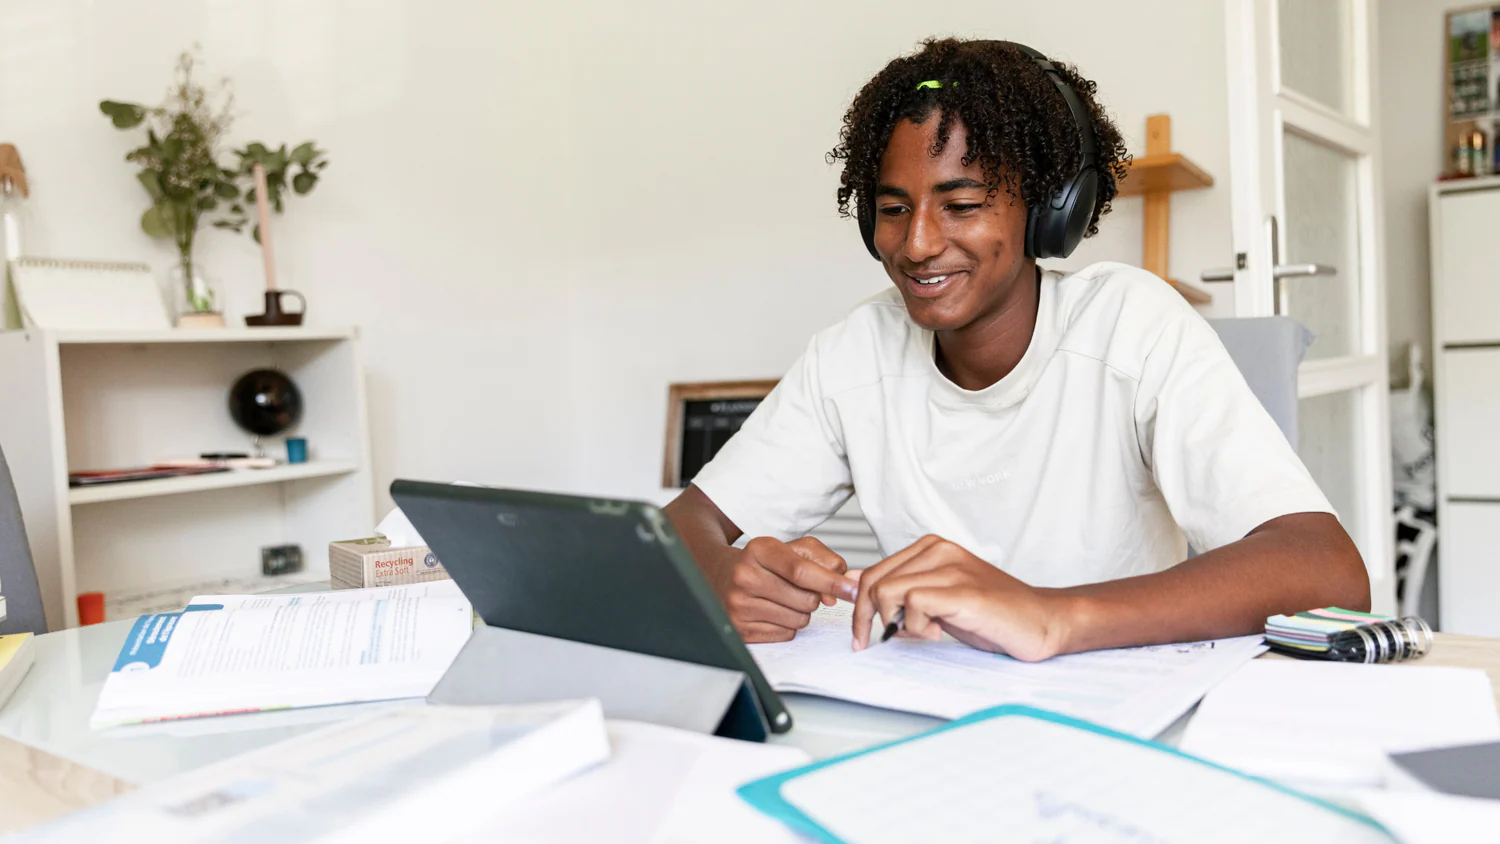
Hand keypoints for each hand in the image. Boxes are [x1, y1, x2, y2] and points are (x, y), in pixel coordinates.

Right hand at [719, 536, 858, 642]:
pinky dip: (787, 625)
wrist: (722, 575)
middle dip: (813, 597)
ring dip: (801, 612)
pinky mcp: (740, 628)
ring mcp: (739, 604)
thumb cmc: (765, 562)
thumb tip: (842, 590)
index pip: (801, 570)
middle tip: (798, 587)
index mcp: (759, 550)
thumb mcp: (793, 548)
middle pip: (805, 599)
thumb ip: (825, 561)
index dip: (832, 582)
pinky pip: (785, 635)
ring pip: (798, 620)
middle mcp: (745, 576)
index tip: (853, 591)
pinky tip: (773, 611)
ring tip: (784, 598)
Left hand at [851, 535, 1069, 660]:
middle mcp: (939, 550)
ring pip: (888, 591)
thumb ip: (900, 590)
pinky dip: (916, 627)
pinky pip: (914, 604)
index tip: (863, 635)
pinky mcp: (963, 591)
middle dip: (869, 618)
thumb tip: (853, 583)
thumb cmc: (990, 614)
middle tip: (885, 640)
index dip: (861, 608)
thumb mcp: (936, 600)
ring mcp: (952, 568)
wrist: (1040, 620)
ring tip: (924, 634)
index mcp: (931, 548)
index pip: (873, 573)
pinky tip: (938, 634)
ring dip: (896, 623)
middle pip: (875, 581)